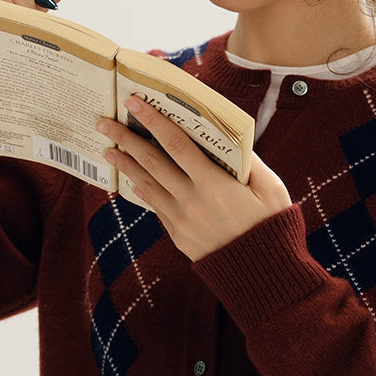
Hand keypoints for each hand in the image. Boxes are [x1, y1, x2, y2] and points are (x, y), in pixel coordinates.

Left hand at [97, 96, 291, 261]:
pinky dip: (143, 190)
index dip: (154, 121)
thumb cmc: (270, 225)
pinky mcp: (178, 235)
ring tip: (109, 150)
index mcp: (213, 183)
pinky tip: (134, 180)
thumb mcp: (271, 189)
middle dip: (126, 140)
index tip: (134, 102)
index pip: (176, 144)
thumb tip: (231, 140)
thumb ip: (250, 162)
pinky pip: (156, 207)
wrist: (262, 273)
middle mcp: (191, 200)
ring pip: (147, 185)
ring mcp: (181, 220)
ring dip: (126, 166)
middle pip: (152, 163)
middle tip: (105, 123)